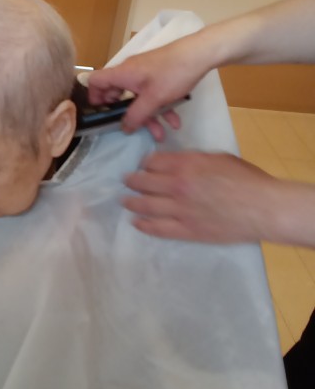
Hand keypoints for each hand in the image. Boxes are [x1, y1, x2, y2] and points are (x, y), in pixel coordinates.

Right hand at [88, 38, 208, 140]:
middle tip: (131, 128)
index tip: (103, 113)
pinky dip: (160, 108)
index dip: (94, 97)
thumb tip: (124, 128)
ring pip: (139, 98)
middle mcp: (129, 72)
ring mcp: (144, 73)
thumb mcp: (154, 99)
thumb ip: (136, 115)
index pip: (95, 81)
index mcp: (122, 74)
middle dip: (126, 114)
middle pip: (117, 94)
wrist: (200, 54)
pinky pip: (152, 94)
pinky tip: (174, 122)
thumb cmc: (172, 74)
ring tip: (160, 134)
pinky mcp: (158, 75)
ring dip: (148, 116)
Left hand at [123, 151, 276, 242]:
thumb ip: (193, 159)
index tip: (143, 165)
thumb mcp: (218, 158)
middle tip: (126, 181)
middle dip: (132, 180)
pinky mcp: (185, 230)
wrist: (262, 207)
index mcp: (185, 165)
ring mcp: (179, 210)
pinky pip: (157, 228)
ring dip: (131, 202)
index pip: (152, 162)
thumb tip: (178, 162)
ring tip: (124, 201)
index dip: (145, 163)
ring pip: (145, 205)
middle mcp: (176, 186)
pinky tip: (136, 223)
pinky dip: (143, 225)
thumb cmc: (246, 179)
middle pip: (143, 182)